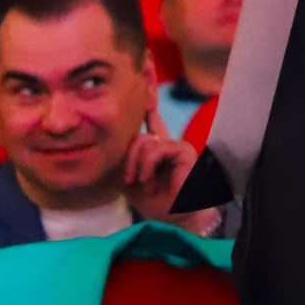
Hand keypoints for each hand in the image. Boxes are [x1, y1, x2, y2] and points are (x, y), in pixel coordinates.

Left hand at [123, 107, 213, 232]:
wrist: (175, 217)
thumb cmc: (156, 203)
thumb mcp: (131, 181)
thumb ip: (126, 161)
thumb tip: (122, 145)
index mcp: (156, 149)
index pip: (153, 121)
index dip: (150, 106)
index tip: (148, 87)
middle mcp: (167, 143)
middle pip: (138, 136)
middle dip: (129, 159)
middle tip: (129, 181)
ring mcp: (175, 145)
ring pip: (143, 141)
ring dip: (138, 167)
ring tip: (145, 184)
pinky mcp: (183, 150)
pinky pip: (155, 149)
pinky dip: (147, 166)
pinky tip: (149, 180)